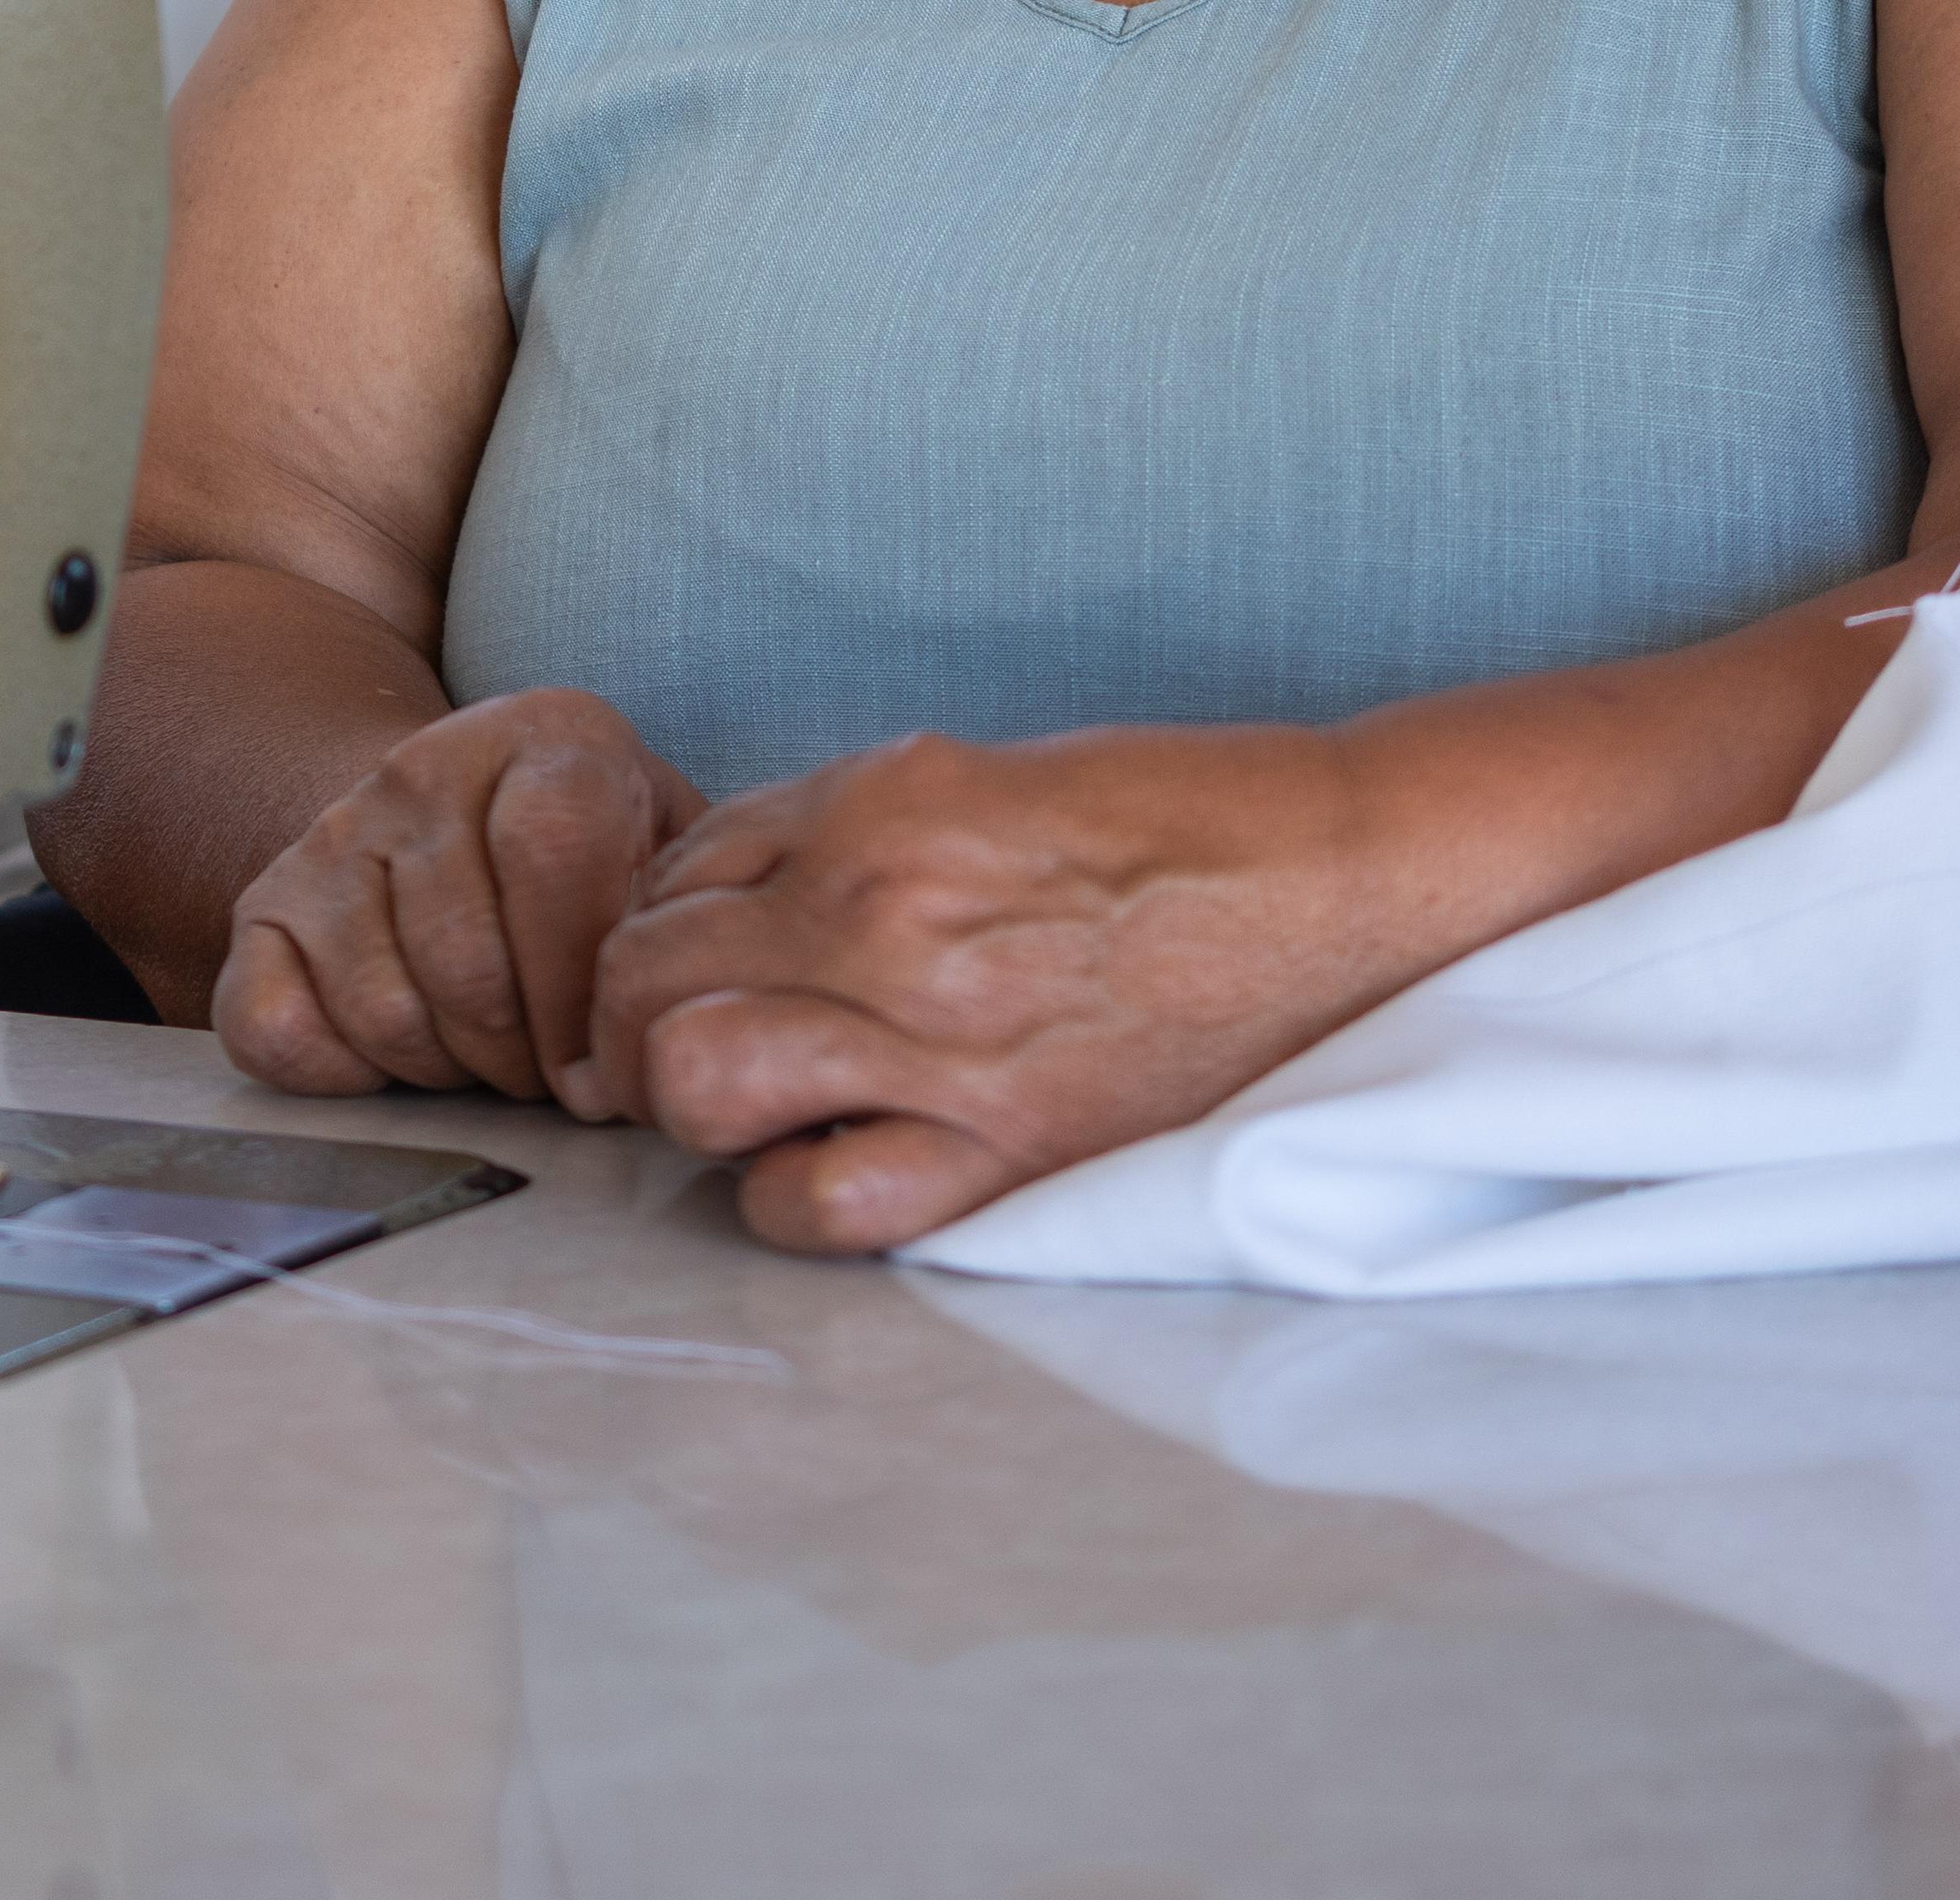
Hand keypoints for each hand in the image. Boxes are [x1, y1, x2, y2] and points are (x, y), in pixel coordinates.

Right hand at [213, 687, 704, 1108]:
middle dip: (520, 1058)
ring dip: (445, 1070)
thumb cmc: (592, 864)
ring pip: (383, 1012)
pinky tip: (397, 1049)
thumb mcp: (662, 859)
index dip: (580, 992)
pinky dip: (342, 1077)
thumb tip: (651, 1029)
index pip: (556, 853)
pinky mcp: (262, 905)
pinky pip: (280, 1031)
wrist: (458, 819)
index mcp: (548, 737)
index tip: (595, 1072)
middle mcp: (426, 765)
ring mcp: (333, 832)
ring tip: (483, 1048)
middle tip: (542, 1068)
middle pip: (469, 961)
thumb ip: (674, 923)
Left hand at [586, 719, 1391, 1250]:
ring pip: (697, 1087)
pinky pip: (819, 1206)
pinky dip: (793, 1195)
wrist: (1342, 883)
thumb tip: (727, 891)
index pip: (674, 873)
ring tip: (749, 1100)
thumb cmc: (1172, 816)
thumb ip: (843, 828)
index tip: (683, 955)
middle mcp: (887, 919)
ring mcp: (942, 1045)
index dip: (658, 920)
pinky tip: (831, 1162)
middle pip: (645, 984)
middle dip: (636, 1013)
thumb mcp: (978, 772)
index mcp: (879, 811)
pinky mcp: (1008, 1153)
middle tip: (676, 1036)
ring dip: (698, 1099)